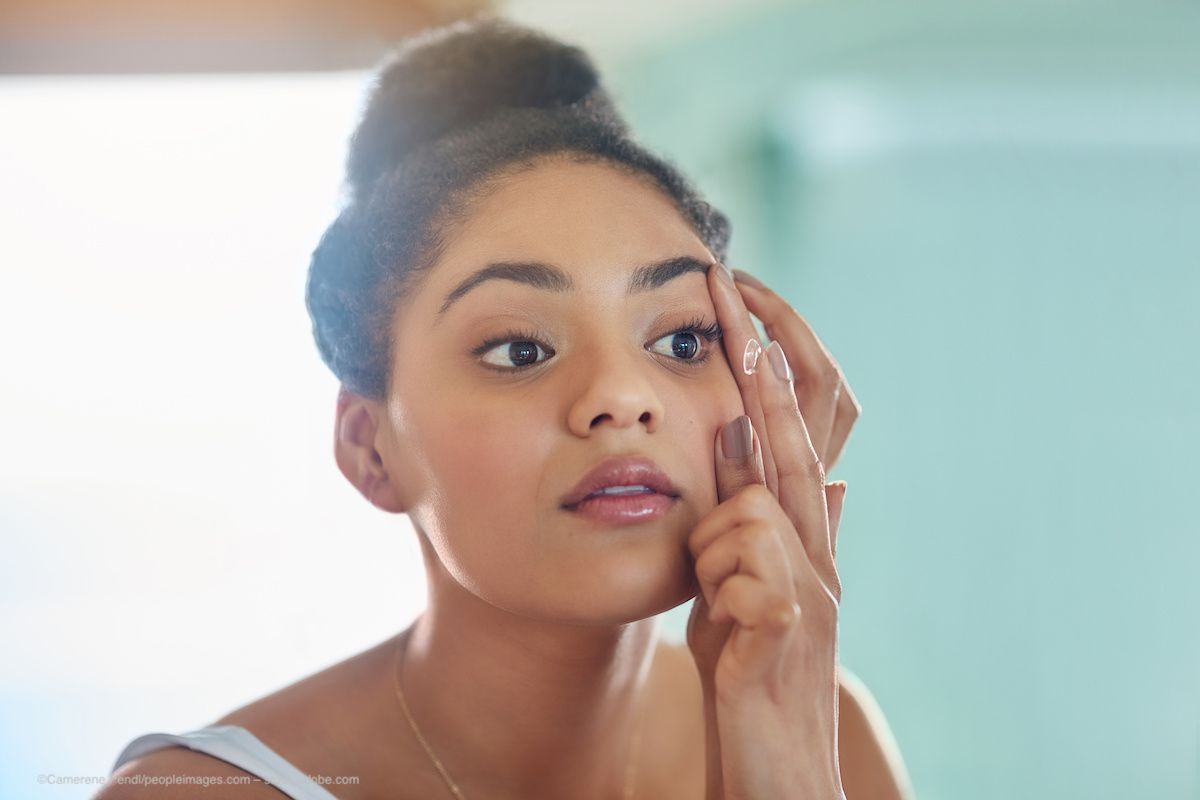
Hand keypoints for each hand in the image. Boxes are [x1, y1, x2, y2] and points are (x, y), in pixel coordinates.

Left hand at [685, 261, 847, 799]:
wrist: (774, 759)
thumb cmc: (745, 666)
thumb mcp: (732, 584)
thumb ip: (745, 520)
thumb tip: (759, 449)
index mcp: (799, 535)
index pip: (791, 433)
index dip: (767, 368)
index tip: (735, 305)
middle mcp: (819, 549)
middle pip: (796, 437)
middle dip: (761, 361)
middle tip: (730, 286)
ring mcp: (815, 584)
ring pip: (752, 508)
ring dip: (713, 551)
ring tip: (720, 609)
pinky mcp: (793, 621)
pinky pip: (739, 569)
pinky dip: (717, 593)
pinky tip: (728, 638)